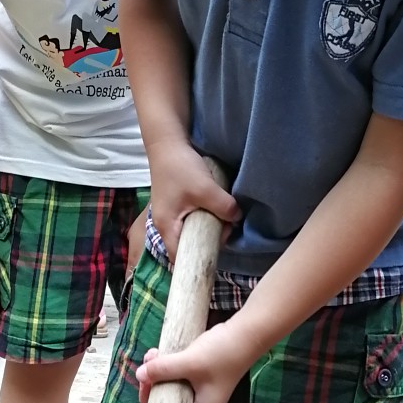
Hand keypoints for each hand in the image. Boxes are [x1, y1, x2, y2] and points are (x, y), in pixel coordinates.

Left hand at [137, 323, 250, 402]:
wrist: (245, 333)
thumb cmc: (224, 353)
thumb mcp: (191, 361)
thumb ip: (164, 369)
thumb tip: (139, 375)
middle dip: (152, 393)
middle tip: (144, 376)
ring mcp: (199, 389)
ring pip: (169, 389)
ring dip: (156, 375)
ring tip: (151, 356)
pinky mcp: (197, 375)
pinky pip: (175, 375)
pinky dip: (164, 366)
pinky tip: (157, 352)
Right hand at [148, 141, 238, 262]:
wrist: (168, 143)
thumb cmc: (180, 168)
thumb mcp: (205, 189)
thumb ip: (223, 207)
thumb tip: (237, 219)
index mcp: (166, 227)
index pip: (179, 257)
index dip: (197, 259)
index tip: (217, 251)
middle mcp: (166, 225)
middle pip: (188, 245)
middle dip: (208, 241)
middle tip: (226, 229)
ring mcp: (171, 214)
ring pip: (192, 231)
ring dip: (208, 227)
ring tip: (224, 219)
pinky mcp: (178, 204)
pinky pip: (192, 219)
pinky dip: (205, 217)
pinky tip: (216, 209)